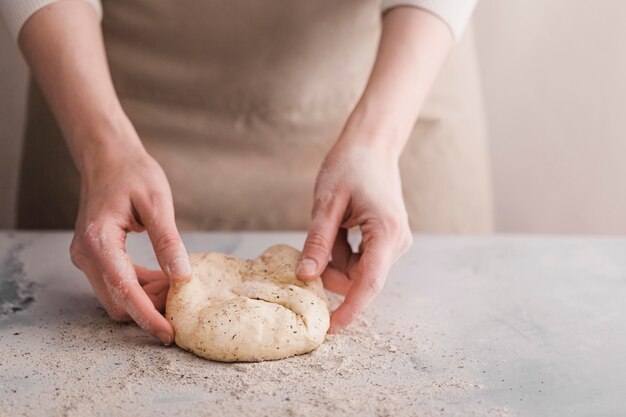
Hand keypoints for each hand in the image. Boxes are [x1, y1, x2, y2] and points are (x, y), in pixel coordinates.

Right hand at [69, 148, 189, 343]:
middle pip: (117, 301)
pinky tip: (163, 278)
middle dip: (150, 309)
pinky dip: (140, 287)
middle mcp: (86, 254)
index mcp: (99, 241)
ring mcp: (87, 257)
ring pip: (116, 296)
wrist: (108, 157)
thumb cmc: (132, 173)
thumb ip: (168, 241)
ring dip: (146, 299)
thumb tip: (182, 277)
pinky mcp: (95, 257)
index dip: (148, 315)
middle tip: (182, 302)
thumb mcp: (157, 203)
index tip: (169, 334)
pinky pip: (116, 283)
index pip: (124, 290)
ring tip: (176, 287)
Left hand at [297, 140, 412, 332]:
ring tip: (333, 223)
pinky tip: (341, 226)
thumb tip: (306, 277)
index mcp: (386, 233)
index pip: (370, 283)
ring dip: (337, 257)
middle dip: (332, 272)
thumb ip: (317, 242)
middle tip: (316, 241)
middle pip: (360, 278)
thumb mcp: (327, 203)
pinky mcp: (389, 241)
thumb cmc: (349, 166)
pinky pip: (362, 260)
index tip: (328, 329)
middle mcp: (398, 242)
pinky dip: (343, 251)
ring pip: (359, 270)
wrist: (372, 145)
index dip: (349, 310)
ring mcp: (396, 242)